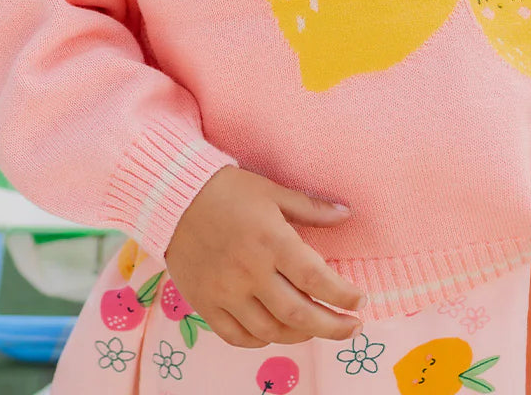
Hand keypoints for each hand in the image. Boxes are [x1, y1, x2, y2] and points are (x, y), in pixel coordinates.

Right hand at [164, 165, 366, 348]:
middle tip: (352, 328)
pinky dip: (261, 340)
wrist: (171, 194)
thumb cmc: (226, 189)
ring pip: (271, 332)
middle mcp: (250, 272)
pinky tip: (275, 331)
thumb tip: (346, 213)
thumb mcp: (271, 191)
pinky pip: (237, 337)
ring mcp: (226, 292)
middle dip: (333, 326)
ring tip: (316, 328)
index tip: (359, 300)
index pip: (316, 279)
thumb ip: (310, 208)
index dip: (343, 295)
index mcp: (271, 241)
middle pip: (299, 315)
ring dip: (300, 335)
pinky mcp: (205, 303)